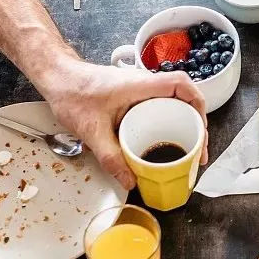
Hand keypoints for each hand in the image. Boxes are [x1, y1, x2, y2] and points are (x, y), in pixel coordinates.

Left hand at [39, 60, 207, 189]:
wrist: (57, 78)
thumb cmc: (72, 92)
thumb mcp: (91, 130)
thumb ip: (111, 158)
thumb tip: (131, 181)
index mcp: (140, 86)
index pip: (181, 85)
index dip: (198, 104)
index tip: (201, 128)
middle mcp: (144, 84)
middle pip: (183, 97)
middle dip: (196, 122)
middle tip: (197, 149)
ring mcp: (139, 89)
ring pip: (172, 103)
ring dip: (182, 123)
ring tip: (186, 149)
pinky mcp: (133, 96)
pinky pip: (158, 107)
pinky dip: (166, 122)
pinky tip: (161, 142)